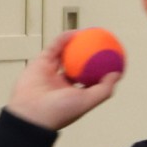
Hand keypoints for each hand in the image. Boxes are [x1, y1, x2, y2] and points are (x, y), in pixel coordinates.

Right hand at [6, 31, 121, 131]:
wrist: (30, 113)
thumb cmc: (59, 111)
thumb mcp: (87, 101)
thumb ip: (103, 89)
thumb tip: (117, 74)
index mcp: (74, 94)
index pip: (90, 80)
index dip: (101, 69)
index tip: (111, 59)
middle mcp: (62, 83)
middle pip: (78, 65)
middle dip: (88, 55)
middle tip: (100, 44)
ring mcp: (50, 73)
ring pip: (65, 55)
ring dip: (75, 45)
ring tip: (88, 34)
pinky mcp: (40, 64)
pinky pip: (54, 49)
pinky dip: (63, 40)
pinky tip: (75, 33)